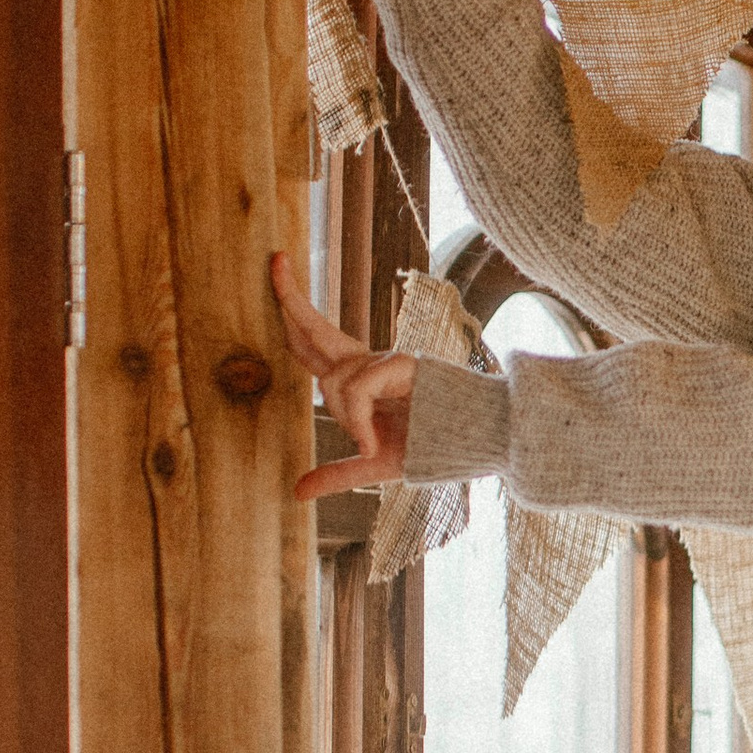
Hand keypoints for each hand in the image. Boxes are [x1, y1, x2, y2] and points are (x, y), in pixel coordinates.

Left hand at [272, 251, 416, 498]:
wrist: (476, 445)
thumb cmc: (430, 448)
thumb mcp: (373, 466)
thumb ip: (336, 475)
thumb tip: (297, 492)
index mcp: (359, 377)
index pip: (314, 343)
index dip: (291, 310)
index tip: (278, 263)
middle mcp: (368, 363)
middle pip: (316, 332)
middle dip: (290, 301)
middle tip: (276, 261)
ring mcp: (386, 361)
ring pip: (336, 380)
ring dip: (346, 419)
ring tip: (371, 443)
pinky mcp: (404, 365)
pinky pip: (359, 390)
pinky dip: (361, 422)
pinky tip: (374, 444)